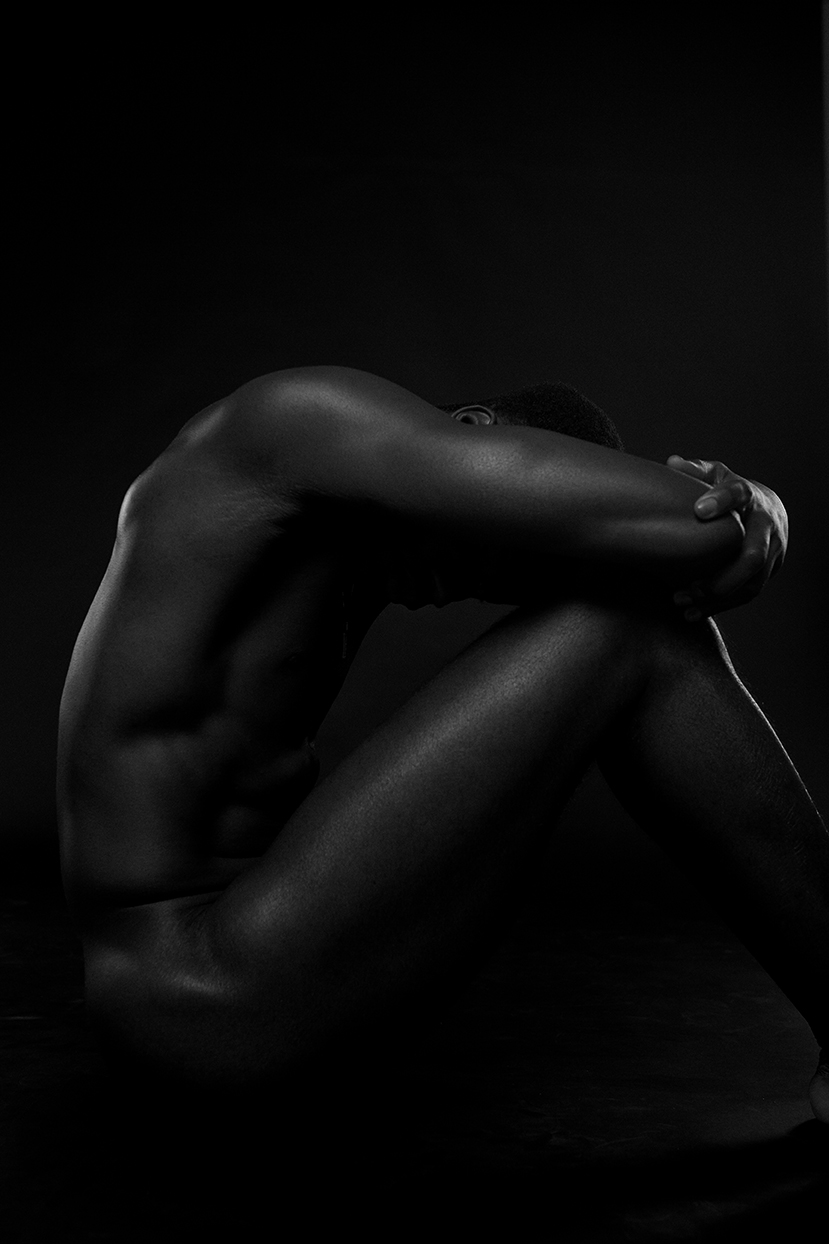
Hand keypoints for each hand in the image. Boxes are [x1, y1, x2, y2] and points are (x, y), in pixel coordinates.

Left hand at [666, 455, 787, 619]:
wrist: (764, 509)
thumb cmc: (727, 490)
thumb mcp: (712, 475)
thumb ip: (693, 471)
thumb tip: (672, 464)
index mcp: (748, 494)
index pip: (739, 494)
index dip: (721, 501)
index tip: (699, 509)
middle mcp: (766, 522)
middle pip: (752, 554)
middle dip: (720, 575)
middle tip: (686, 586)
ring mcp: (773, 548)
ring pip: (752, 581)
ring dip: (717, 596)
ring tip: (682, 601)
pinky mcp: (770, 569)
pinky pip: (748, 593)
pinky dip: (720, 606)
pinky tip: (692, 612)